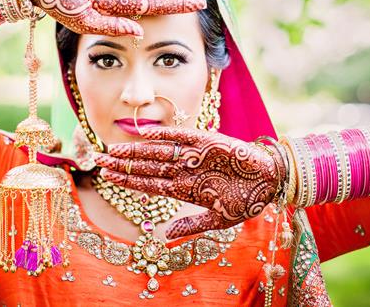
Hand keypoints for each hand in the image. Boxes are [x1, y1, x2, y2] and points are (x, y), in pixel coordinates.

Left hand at [94, 126, 284, 238]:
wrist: (270, 181)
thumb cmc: (245, 200)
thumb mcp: (217, 220)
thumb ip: (190, 225)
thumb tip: (163, 235)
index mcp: (184, 188)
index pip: (148, 183)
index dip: (127, 179)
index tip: (106, 175)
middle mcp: (184, 170)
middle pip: (147, 166)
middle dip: (123, 164)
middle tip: (99, 159)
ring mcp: (194, 155)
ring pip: (158, 151)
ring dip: (136, 150)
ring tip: (114, 149)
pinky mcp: (208, 141)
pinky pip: (182, 136)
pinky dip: (165, 134)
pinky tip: (144, 134)